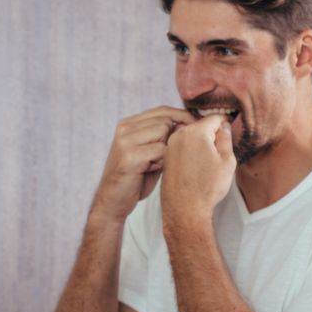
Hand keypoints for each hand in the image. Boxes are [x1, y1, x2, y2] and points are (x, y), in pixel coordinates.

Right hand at [91, 106, 195, 224]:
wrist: (113, 201)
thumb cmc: (136, 177)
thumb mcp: (149, 152)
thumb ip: (164, 137)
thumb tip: (191, 124)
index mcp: (129, 124)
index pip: (162, 110)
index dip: (183, 118)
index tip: (197, 130)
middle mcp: (125, 128)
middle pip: (165, 120)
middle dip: (175, 136)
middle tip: (173, 155)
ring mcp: (125, 141)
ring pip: (163, 132)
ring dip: (167, 150)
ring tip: (156, 164)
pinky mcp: (129, 156)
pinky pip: (160, 150)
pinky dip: (162, 162)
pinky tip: (150, 171)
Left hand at [160, 114, 235, 230]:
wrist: (184, 210)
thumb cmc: (207, 188)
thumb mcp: (227, 161)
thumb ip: (226, 139)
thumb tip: (224, 127)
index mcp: (196, 132)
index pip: (214, 118)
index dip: (225, 124)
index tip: (228, 134)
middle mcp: (179, 135)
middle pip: (201, 125)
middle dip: (211, 134)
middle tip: (220, 151)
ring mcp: (170, 146)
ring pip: (191, 136)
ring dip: (200, 143)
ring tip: (208, 162)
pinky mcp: (166, 157)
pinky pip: (182, 147)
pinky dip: (190, 152)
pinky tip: (196, 168)